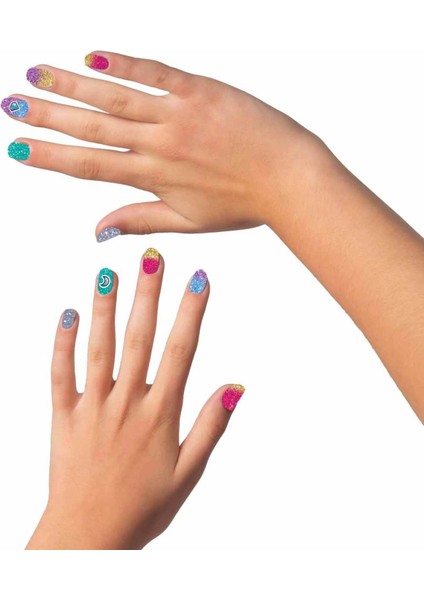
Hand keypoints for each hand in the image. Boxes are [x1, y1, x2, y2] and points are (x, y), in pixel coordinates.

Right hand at [3, 51, 323, 239]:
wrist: (288, 177)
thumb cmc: (243, 203)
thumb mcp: (189, 222)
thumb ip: (140, 221)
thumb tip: (98, 231)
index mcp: (155, 178)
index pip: (91, 167)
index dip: (52, 158)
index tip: (19, 150)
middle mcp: (160, 144)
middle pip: (93, 128)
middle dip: (48, 116)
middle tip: (11, 104)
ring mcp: (179, 114)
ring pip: (116, 97)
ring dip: (73, 84)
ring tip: (37, 73)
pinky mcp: (200, 91)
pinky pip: (155, 71)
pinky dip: (124, 63)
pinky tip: (94, 56)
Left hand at [26, 250, 244, 549]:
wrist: (87, 538)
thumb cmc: (143, 507)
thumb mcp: (188, 472)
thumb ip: (211, 426)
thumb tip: (235, 386)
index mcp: (159, 414)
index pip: (180, 351)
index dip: (191, 312)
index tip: (199, 279)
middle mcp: (126, 403)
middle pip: (139, 339)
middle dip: (148, 295)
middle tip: (152, 258)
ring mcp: (92, 407)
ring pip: (98, 349)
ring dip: (104, 309)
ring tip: (109, 273)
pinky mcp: (63, 418)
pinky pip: (60, 375)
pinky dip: (62, 344)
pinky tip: (67, 315)